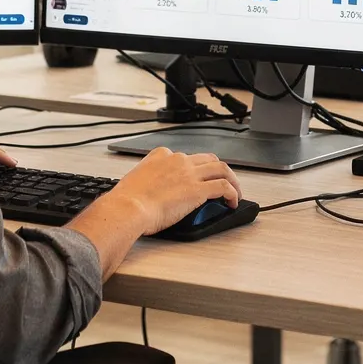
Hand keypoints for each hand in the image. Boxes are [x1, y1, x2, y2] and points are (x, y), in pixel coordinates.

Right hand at [94, 146, 240, 233]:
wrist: (128, 208)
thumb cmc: (127, 200)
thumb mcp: (135, 181)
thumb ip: (148, 180)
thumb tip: (150, 192)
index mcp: (160, 156)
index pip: (184, 156)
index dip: (194, 167)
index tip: (196, 177)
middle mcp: (178, 160)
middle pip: (207, 159)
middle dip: (218, 169)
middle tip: (223, 181)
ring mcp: (189, 173)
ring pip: (221, 169)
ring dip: (232, 180)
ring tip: (235, 192)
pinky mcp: (198, 189)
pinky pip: (223, 187)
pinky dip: (232, 193)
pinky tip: (232, 202)